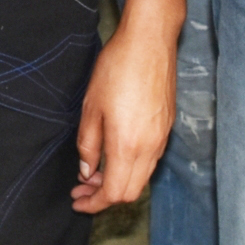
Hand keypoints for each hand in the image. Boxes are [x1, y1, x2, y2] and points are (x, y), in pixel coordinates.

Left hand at [72, 20, 177, 214]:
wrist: (150, 41)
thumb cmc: (117, 68)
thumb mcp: (91, 107)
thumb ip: (88, 145)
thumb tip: (87, 170)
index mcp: (127, 146)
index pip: (113, 193)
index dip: (93, 203)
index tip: (77, 201)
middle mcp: (149, 148)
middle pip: (129, 192)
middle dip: (104, 197)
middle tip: (82, 188)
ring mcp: (162, 138)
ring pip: (141, 178)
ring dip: (118, 182)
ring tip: (95, 171)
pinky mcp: (167, 127)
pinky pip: (150, 161)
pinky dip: (131, 168)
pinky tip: (115, 154)